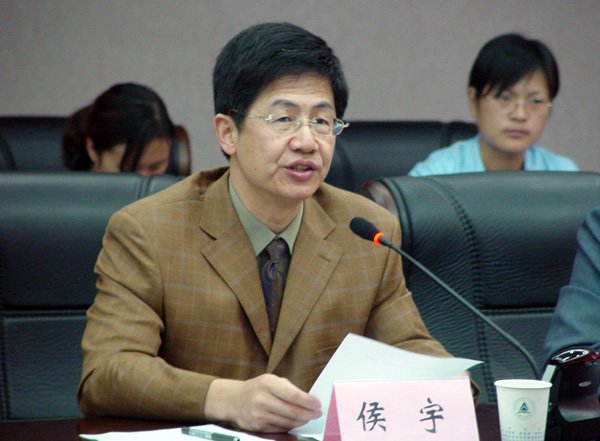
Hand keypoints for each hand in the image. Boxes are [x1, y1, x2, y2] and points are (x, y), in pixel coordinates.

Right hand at [204, 374, 321, 432]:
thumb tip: (308, 400)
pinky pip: (281, 428)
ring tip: (308, 417)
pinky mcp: (258, 427)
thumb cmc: (257, 388)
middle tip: (317, 413)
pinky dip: (291, 426)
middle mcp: (262, 399)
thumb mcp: (270, 380)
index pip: (292, 394)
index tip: (317, 404)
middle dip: (309, 413)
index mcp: (267, 383)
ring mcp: (259, 414)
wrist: (234, 400)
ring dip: (302, 421)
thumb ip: (288, 388)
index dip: (308, 401)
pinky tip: (295, 421)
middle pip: (292, 411)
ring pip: (288, 422)